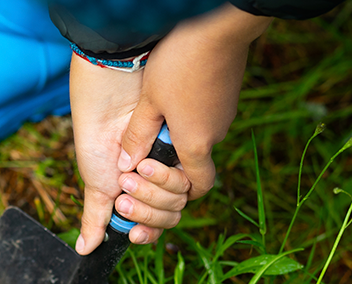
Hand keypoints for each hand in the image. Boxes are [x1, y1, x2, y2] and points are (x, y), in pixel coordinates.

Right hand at [69, 57, 191, 253]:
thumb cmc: (98, 143)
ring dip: (152, 191)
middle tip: (125, 190)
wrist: (107, 109)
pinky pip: (188, 180)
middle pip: (167, 217)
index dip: (147, 233)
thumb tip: (84, 250)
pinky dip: (166, 177)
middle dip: (145, 208)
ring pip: (178, 201)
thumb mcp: (97, 188)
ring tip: (133, 171)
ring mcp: (173, 169)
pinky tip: (147, 165)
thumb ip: (97, 219)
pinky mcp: (185, 152)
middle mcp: (159, 185)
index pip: (153, 227)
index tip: (134, 234)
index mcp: (141, 197)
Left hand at [114, 5, 271, 236]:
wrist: (220, 24)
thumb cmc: (183, 60)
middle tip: (142, 160)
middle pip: (194, 165)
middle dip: (168, 168)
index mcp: (196, 143)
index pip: (196, 187)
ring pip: (198, 140)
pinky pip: (205, 120)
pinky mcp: (225, 98)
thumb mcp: (150, 100)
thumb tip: (125, 163)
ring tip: (152, 125)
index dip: (179, 192)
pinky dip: (187, 122)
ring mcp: (224, 115)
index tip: (158, 186)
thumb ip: (138, 135)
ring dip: (176, 141)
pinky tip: (170, 104)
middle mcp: (215, 134)